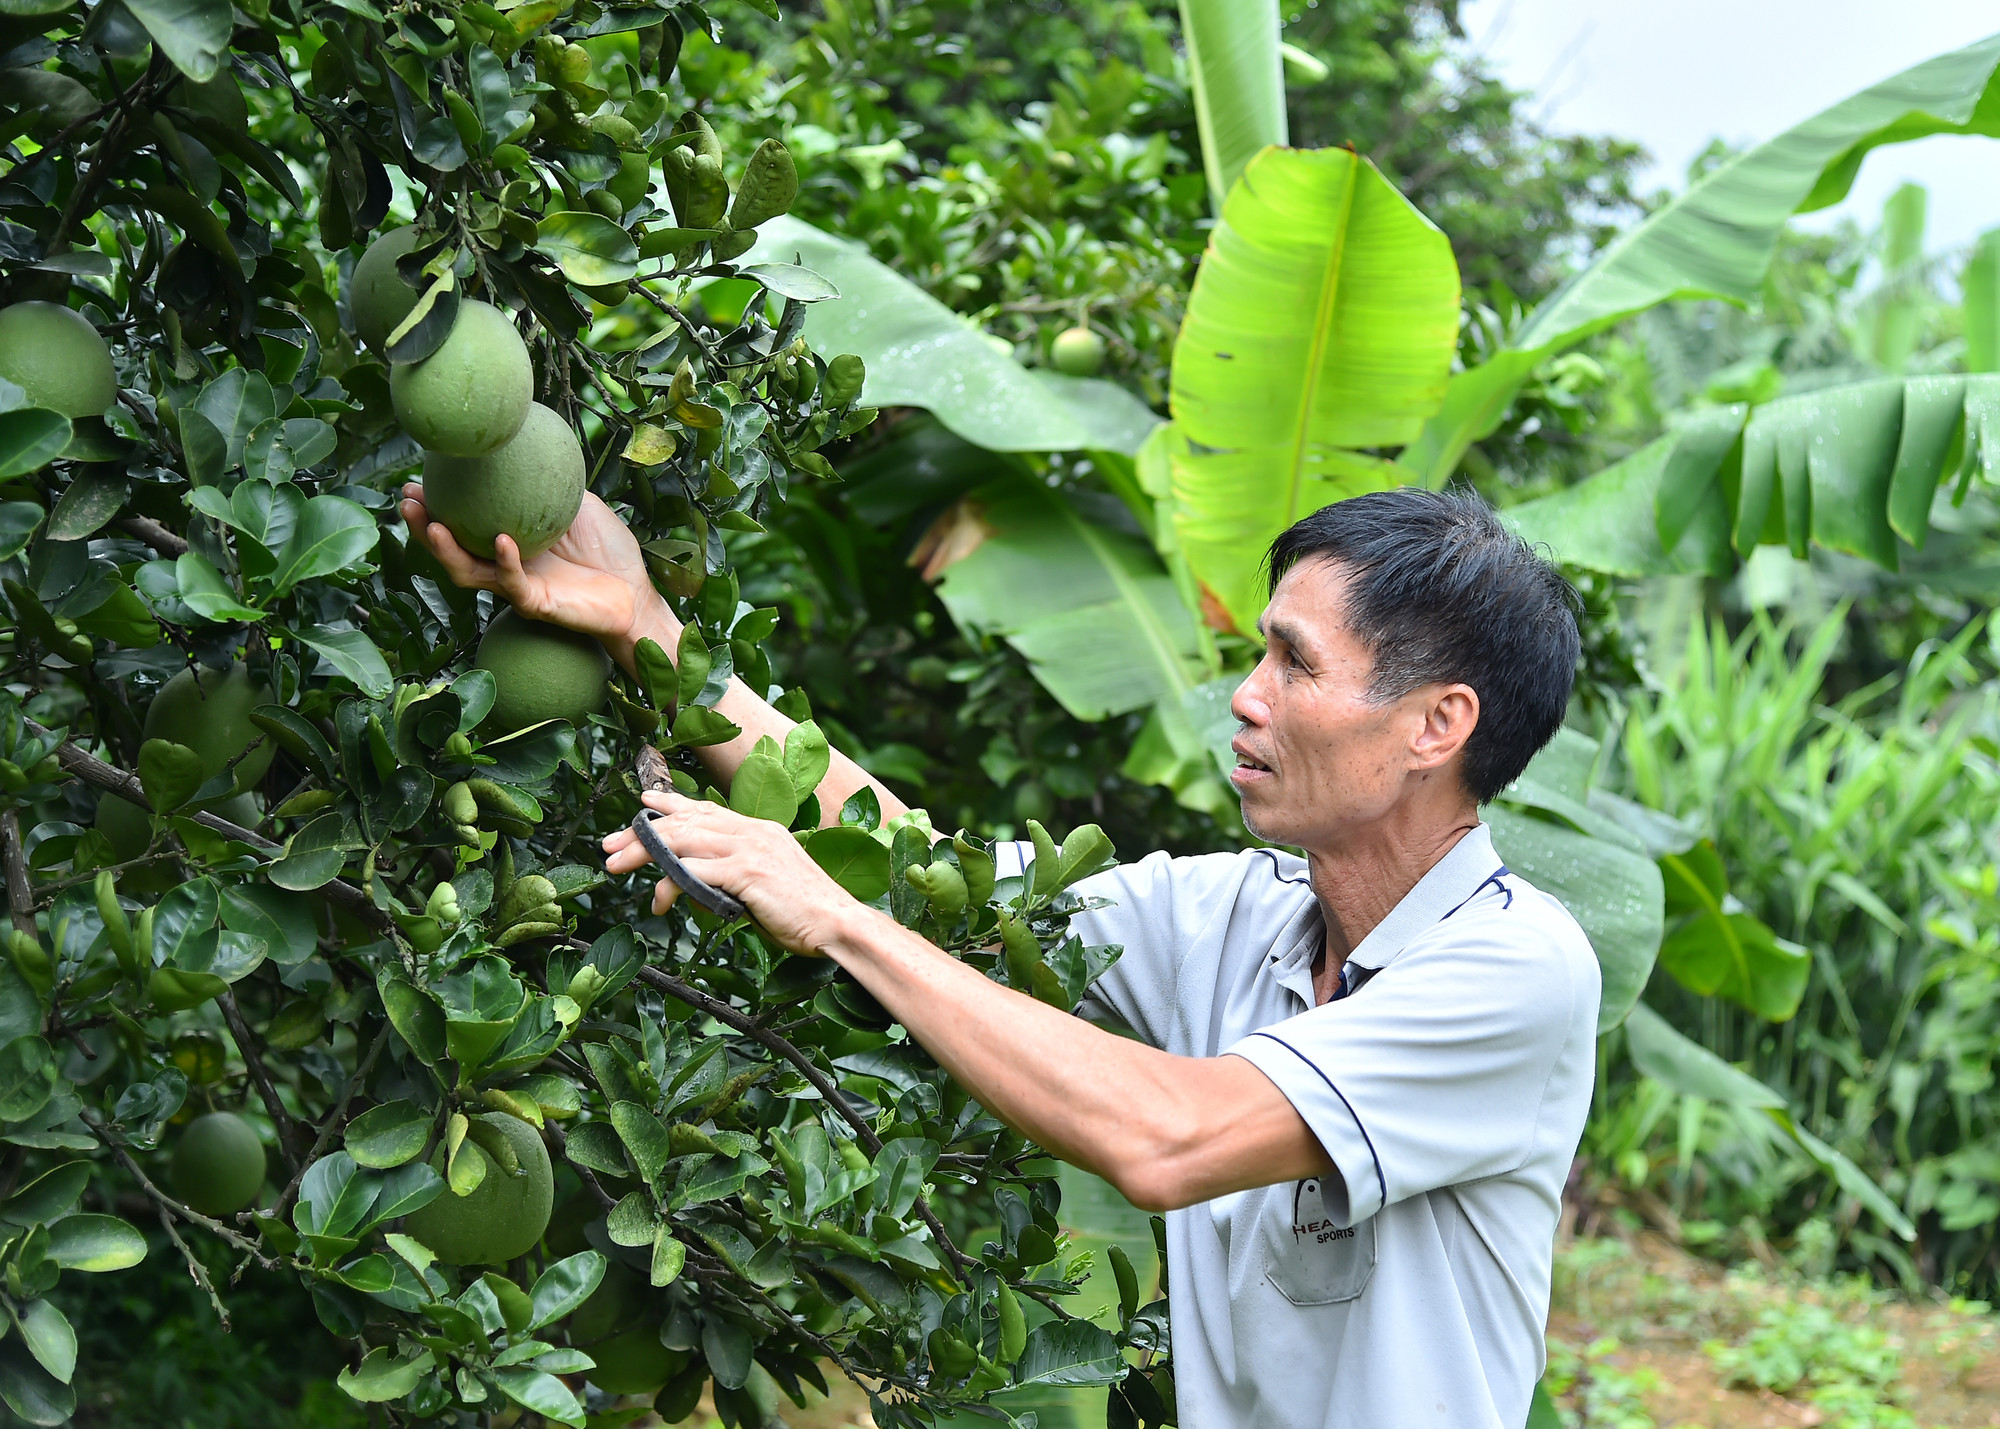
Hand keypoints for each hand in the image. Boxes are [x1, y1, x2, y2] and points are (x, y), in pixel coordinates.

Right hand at [399, 486, 679, 663]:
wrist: (636, 592)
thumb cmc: (608, 550)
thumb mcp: (578, 504)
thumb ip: (553, 481)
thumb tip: (529, 442)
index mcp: (509, 541)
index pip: (462, 523)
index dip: (436, 505)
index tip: (416, 480)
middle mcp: (504, 564)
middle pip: (451, 550)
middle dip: (424, 527)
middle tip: (407, 501)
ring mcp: (517, 586)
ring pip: (468, 572)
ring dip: (446, 550)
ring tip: (433, 524)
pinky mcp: (536, 605)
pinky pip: (513, 583)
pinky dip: (505, 562)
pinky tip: (501, 541)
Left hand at [602, 790, 861, 955]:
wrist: (837, 923)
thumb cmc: (805, 913)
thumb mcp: (764, 885)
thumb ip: (733, 877)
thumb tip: (697, 887)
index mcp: (759, 830)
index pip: (706, 810)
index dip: (671, 806)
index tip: (643, 805)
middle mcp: (752, 831)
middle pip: (685, 822)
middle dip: (642, 833)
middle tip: (609, 845)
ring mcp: (750, 849)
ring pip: (683, 840)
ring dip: (644, 853)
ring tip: (617, 867)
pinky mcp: (747, 872)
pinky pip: (695, 872)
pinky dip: (670, 885)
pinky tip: (658, 901)